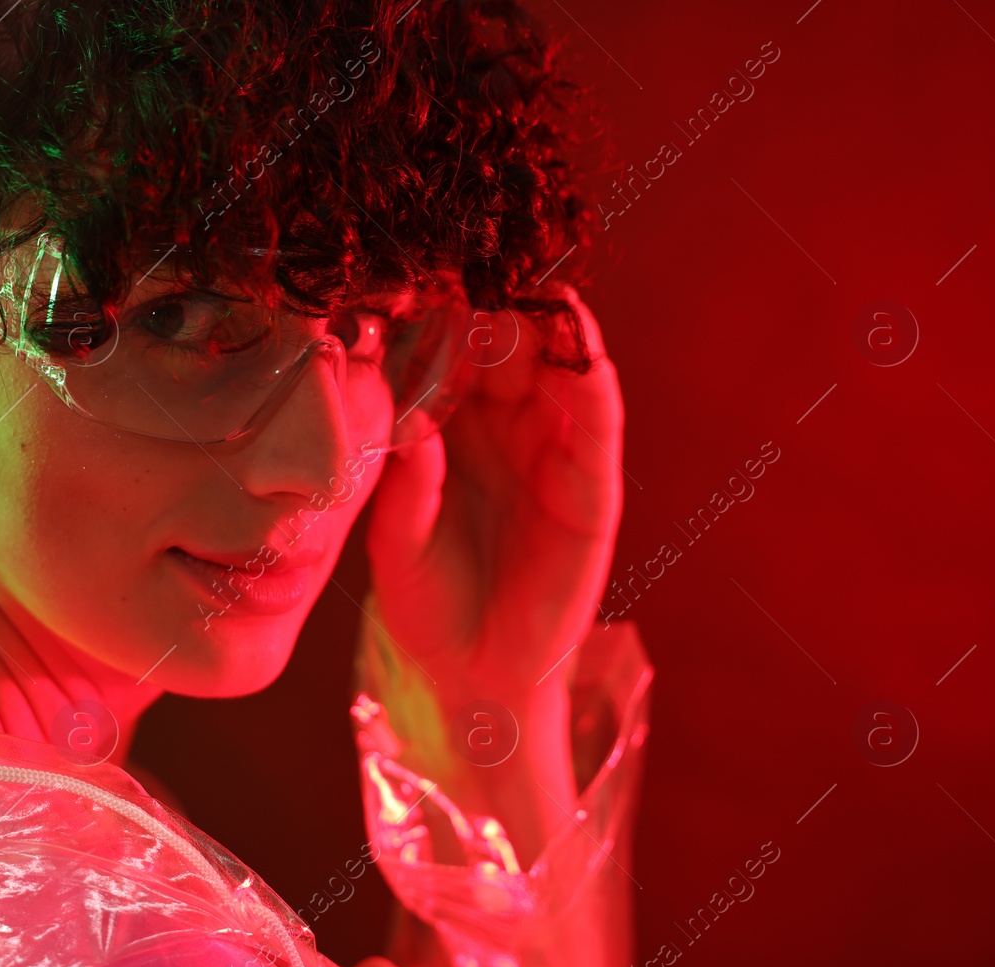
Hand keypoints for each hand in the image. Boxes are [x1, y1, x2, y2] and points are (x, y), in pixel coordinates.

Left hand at [365, 286, 623, 817]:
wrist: (473, 675)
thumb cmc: (426, 604)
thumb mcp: (397, 544)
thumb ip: (404, 489)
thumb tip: (412, 428)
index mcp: (451, 429)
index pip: (450, 357)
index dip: (437, 317)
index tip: (416, 273)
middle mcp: (505, 429)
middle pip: (507, 348)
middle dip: (495, 305)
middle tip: (477, 261)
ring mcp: (552, 455)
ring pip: (559, 374)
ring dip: (553, 332)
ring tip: (539, 288)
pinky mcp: (591, 492)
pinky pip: (598, 431)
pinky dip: (595, 390)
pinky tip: (587, 356)